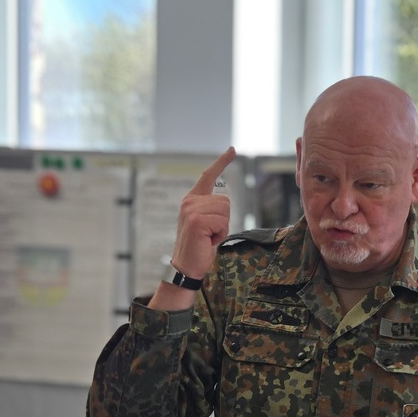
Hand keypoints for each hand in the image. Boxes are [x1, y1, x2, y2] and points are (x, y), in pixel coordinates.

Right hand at [171, 146, 236, 278]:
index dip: (222, 162)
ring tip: (207, 237)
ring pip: (225, 211)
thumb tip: (224, 203)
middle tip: (209, 233)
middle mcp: (189, 201)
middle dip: (224, 220)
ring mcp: (191, 209)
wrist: (186, 267)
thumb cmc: (199, 247)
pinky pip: (222, 222)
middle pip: (225, 201)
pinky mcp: (196, 220)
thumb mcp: (206, 223)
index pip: (208, 176)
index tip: (232, 149)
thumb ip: (211, 209)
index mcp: (192, 200)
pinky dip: (219, 234)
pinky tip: (207, 240)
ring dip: (222, 228)